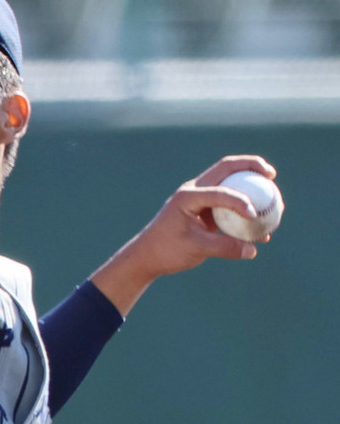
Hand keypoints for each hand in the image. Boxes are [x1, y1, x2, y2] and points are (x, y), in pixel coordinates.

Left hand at [90, 154, 277, 315]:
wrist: (148, 256)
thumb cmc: (166, 250)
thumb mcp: (195, 249)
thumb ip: (224, 247)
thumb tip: (253, 249)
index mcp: (188, 196)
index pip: (219, 190)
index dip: (239, 200)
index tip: (254, 215)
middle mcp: (194, 191)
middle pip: (226, 168)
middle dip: (251, 166)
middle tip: (271, 174)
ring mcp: (200, 199)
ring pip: (230, 183)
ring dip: (251, 184)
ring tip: (274, 194)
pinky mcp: (205, 210)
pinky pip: (230, 204)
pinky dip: (246, 208)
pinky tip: (263, 223)